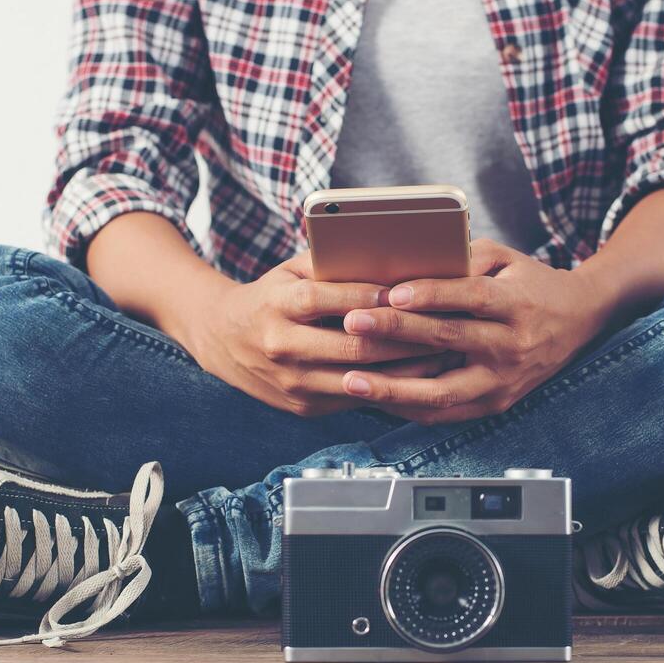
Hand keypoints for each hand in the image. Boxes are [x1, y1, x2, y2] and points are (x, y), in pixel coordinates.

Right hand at [185, 252, 451, 416]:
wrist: (221, 340)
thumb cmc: (269, 297)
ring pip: (360, 379)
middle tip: (442, 326)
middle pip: (351, 347)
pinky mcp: (303, 407)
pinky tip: (420, 376)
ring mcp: (292, 384)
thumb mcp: (289, 273)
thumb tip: (386, 255)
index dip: (364, 296)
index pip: (323, 300)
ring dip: (407, 369)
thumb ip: (330, 264)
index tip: (402, 290)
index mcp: (275, 306)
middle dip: (402, 339)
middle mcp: (281, 348)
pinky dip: (391, 387)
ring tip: (443, 352)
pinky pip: (356, 399)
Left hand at [338, 239, 610, 423]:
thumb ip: (464, 258)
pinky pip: (445, 413)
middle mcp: (513, 346)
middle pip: (450, 340)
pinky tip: (374, 399)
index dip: (431, 295)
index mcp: (518, 304)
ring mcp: (504, 381)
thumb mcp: (506, 259)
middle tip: (353, 324)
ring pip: (444, 391)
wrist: (578, 322)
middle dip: (397, 333)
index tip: (391, 293)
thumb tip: (412, 260)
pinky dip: (407, 407)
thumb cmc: (530, 284)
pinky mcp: (495, 404)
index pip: (471, 298)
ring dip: (394, 388)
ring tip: (352, 381)